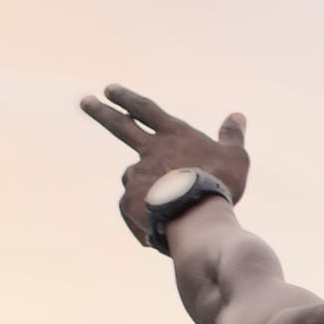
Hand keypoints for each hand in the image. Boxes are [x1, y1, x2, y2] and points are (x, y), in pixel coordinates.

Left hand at [79, 84, 249, 247]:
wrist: (196, 215)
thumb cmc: (220, 184)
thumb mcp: (235, 157)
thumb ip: (232, 136)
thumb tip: (238, 115)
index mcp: (173, 135)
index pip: (146, 110)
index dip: (128, 99)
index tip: (110, 89)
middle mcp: (149, 150)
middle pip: (120, 126)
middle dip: (101, 112)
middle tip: (85, 101)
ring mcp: (137, 174)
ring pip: (134, 178)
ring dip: (145, 189)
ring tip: (165, 208)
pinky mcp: (130, 201)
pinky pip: (135, 211)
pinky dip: (143, 219)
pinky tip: (155, 234)